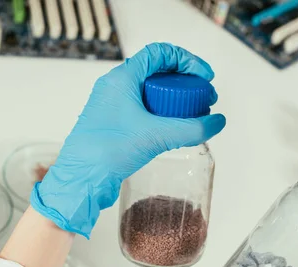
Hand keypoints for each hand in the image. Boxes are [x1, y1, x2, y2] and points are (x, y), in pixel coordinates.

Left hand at [31, 43, 225, 237]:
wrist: (80, 180)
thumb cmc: (106, 151)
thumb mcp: (156, 136)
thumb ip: (191, 128)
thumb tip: (216, 122)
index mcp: (122, 78)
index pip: (160, 54)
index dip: (187, 60)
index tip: (204, 77)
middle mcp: (115, 88)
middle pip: (157, 73)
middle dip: (185, 84)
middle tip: (204, 98)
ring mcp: (113, 107)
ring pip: (150, 94)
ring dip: (174, 102)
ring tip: (194, 117)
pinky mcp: (113, 125)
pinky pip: (143, 111)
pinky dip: (162, 116)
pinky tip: (175, 131)